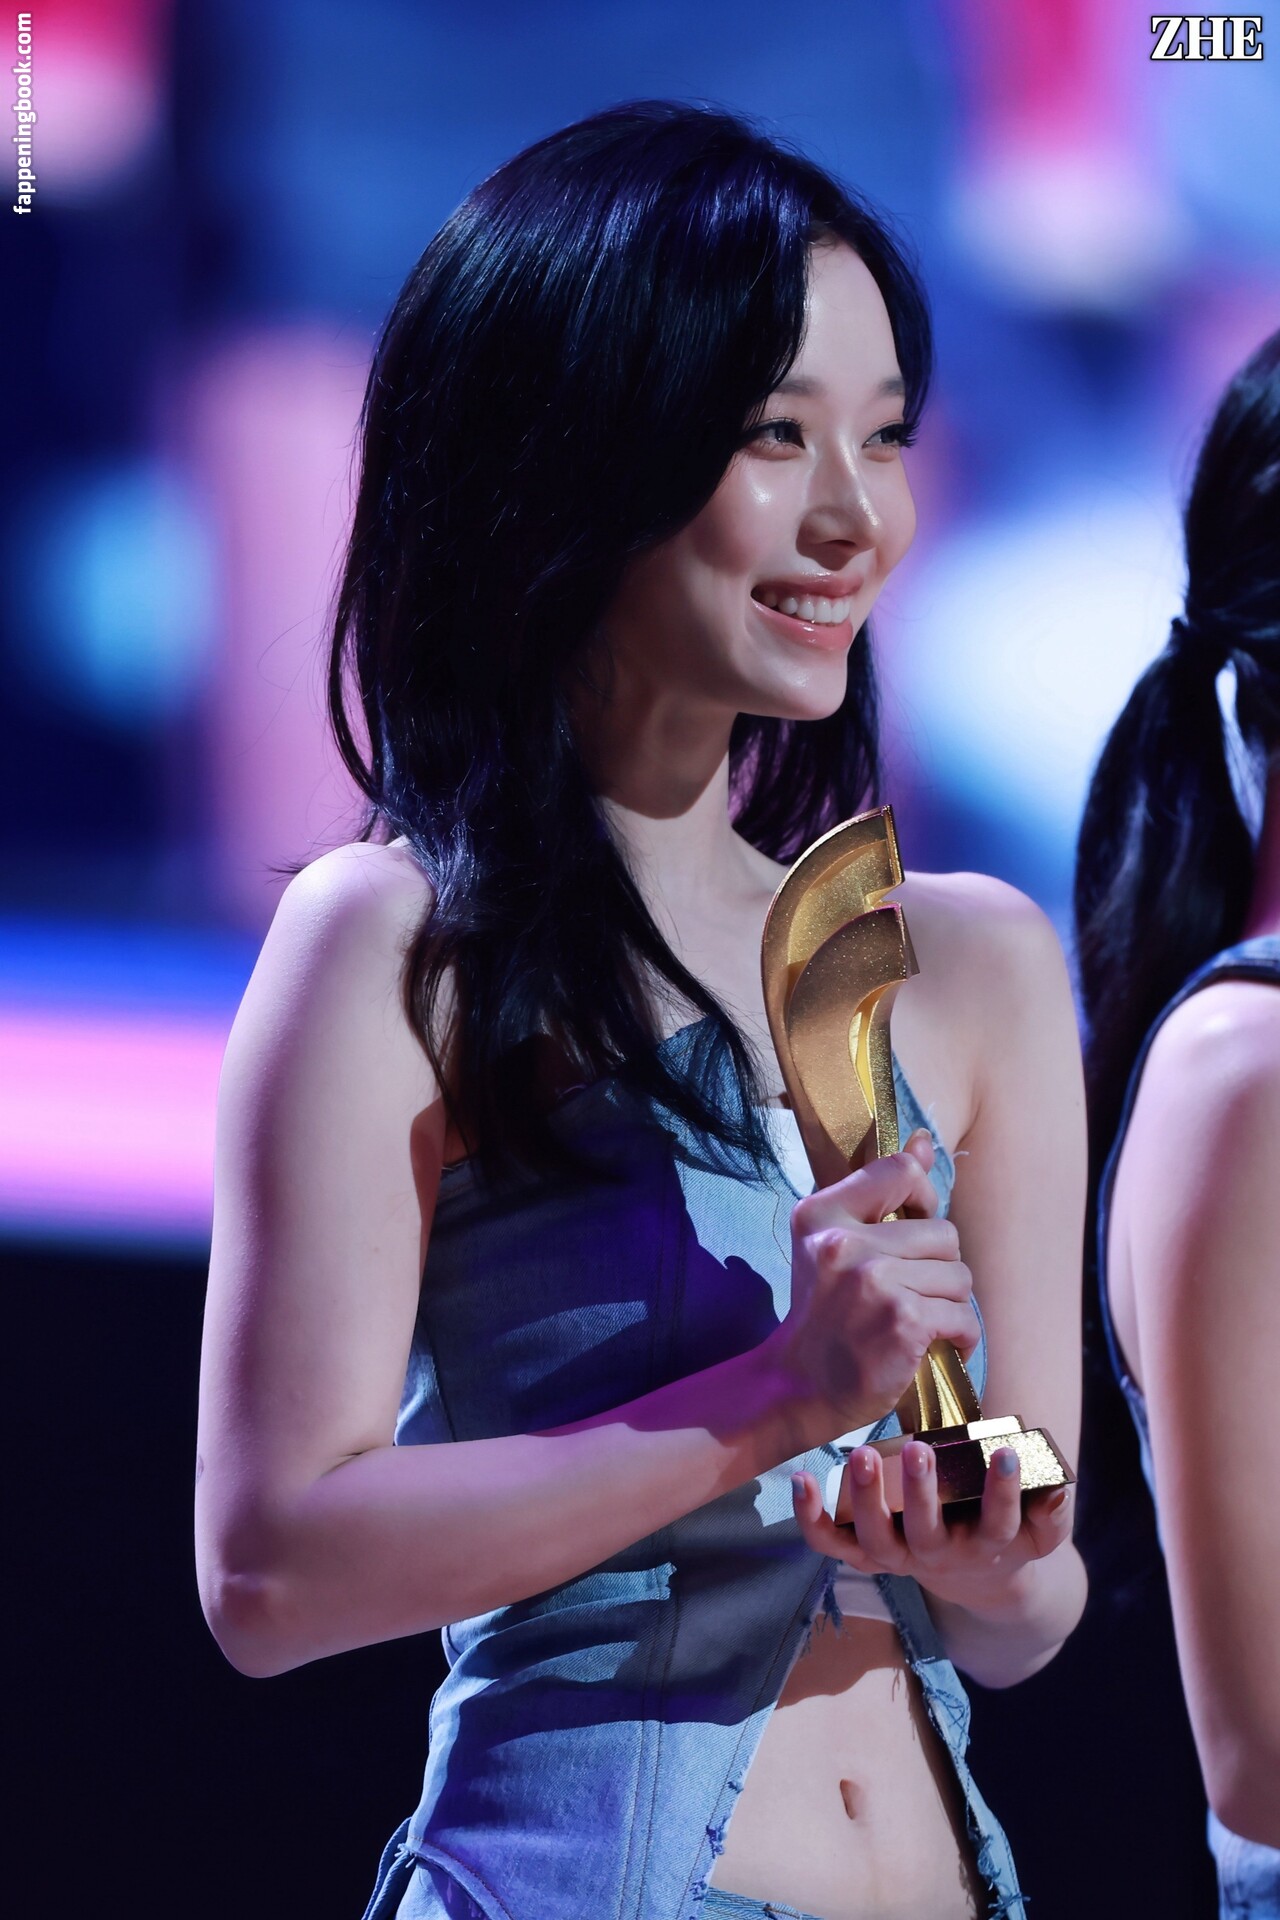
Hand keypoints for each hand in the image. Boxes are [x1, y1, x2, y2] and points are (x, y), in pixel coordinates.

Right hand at [767, 1129, 979, 1441]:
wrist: (800, 1385)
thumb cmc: (825, 1312)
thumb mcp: (833, 1242)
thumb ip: (879, 1191)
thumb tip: (924, 1141)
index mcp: (822, 1212)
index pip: (902, 1171)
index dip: (924, 1200)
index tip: (915, 1230)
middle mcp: (844, 1241)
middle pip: (944, 1233)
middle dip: (940, 1267)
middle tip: (912, 1293)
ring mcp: (874, 1281)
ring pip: (959, 1276)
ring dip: (950, 1304)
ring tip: (921, 1320)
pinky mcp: (902, 1321)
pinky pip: (963, 1316)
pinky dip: (960, 1337)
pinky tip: (938, 1345)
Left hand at [791, 1440, 1074, 1617]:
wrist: (977, 1577)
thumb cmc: (1008, 1532)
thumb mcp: (1039, 1528)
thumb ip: (1052, 1509)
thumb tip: (1059, 1485)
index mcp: (985, 1545)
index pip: (998, 1524)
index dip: (1003, 1494)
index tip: (1005, 1454)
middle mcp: (937, 1556)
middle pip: (926, 1534)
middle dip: (922, 1494)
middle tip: (920, 1449)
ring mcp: (897, 1557)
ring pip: (875, 1540)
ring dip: (866, 1500)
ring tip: (862, 1454)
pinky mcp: (865, 1553)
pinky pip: (831, 1544)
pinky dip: (811, 1518)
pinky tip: (801, 1479)